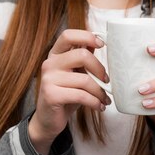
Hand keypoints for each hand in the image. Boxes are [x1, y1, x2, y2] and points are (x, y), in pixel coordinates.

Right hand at [29, 29, 110, 154]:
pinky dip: (94, 102)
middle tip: (107, 81)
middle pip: (82, 55)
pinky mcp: (51, 95)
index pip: (68, 35)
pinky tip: (99, 106)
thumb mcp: (76, 74)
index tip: (102, 44)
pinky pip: (81, 95)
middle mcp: (49, 63)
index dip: (87, 36)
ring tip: (105, 99)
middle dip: (100, 69)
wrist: (49, 120)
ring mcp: (48, 79)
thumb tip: (100, 41)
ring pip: (85, 79)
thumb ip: (84, 59)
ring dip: (100, 92)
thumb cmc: (66, 94)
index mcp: (56, 54)